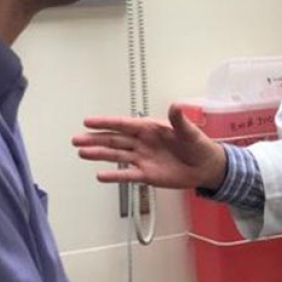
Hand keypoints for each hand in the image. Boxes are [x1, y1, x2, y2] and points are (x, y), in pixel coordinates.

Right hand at [72, 103, 226, 189]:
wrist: (205, 167)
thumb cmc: (198, 145)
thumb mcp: (190, 131)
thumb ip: (179, 120)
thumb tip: (176, 105)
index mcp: (150, 129)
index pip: (124, 124)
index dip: (106, 123)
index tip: (88, 122)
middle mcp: (142, 142)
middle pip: (114, 140)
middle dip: (95, 139)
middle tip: (76, 139)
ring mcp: (142, 158)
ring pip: (116, 155)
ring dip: (99, 154)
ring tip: (81, 153)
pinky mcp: (146, 174)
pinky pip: (127, 175)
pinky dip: (114, 176)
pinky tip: (100, 175)